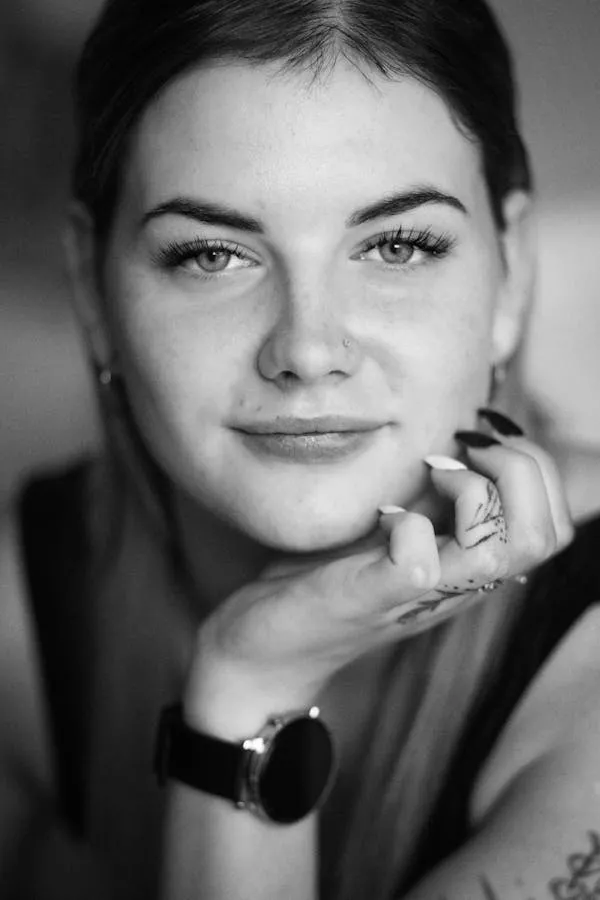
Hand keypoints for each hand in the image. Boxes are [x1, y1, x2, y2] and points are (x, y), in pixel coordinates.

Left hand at [184, 422, 573, 731]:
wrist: (267, 649)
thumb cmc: (328, 578)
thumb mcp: (394, 528)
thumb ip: (432, 497)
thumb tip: (463, 436)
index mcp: (468, 567)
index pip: (554, 527)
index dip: (538, 467)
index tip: (482, 436)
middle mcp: (457, 586)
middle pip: (544, 537)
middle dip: (522, 469)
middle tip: (468, 447)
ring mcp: (417, 595)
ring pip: (498, 553)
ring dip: (474, 492)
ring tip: (433, 470)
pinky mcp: (369, 597)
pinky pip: (415, 563)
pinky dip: (408, 525)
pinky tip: (383, 514)